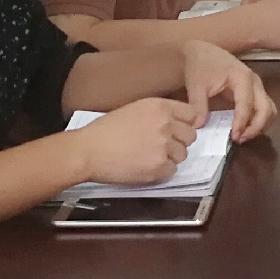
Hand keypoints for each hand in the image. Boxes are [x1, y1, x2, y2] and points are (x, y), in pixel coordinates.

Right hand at [74, 98, 198, 184]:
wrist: (88, 151)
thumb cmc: (104, 131)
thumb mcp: (134, 110)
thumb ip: (157, 114)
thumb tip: (176, 124)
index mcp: (159, 106)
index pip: (191, 114)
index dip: (185, 124)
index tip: (178, 131)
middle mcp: (165, 124)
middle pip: (190, 136)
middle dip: (179, 142)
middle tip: (160, 146)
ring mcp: (163, 146)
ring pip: (182, 155)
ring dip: (170, 158)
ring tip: (148, 156)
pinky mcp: (159, 166)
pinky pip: (172, 171)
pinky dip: (161, 172)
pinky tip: (144, 166)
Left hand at [182, 40, 276, 141]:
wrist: (203, 52)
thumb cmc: (200, 65)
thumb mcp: (196, 85)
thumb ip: (198, 105)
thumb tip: (200, 126)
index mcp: (242, 77)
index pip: (247, 104)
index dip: (242, 122)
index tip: (233, 136)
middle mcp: (255, 82)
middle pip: (266, 108)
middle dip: (256, 127)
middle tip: (239, 139)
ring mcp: (257, 87)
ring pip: (269, 110)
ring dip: (260, 126)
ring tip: (242, 136)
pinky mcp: (255, 92)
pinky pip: (264, 109)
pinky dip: (258, 121)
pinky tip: (242, 129)